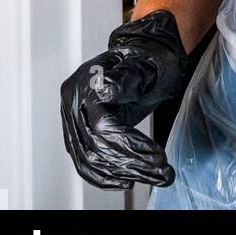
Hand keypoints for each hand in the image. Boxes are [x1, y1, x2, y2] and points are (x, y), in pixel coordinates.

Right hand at [60, 8, 188, 189]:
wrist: (144, 54)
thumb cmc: (147, 57)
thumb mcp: (143, 65)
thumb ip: (125, 79)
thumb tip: (106, 88)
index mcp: (86, 83)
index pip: (102, 127)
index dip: (130, 145)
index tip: (156, 155)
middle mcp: (73, 102)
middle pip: (96, 147)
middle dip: (132, 164)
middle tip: (162, 172)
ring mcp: (73, 118)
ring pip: (90, 159)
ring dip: (121, 173)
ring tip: (153, 176)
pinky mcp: (79, 130)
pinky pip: (85, 160)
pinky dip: (104, 176)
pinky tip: (126, 180)